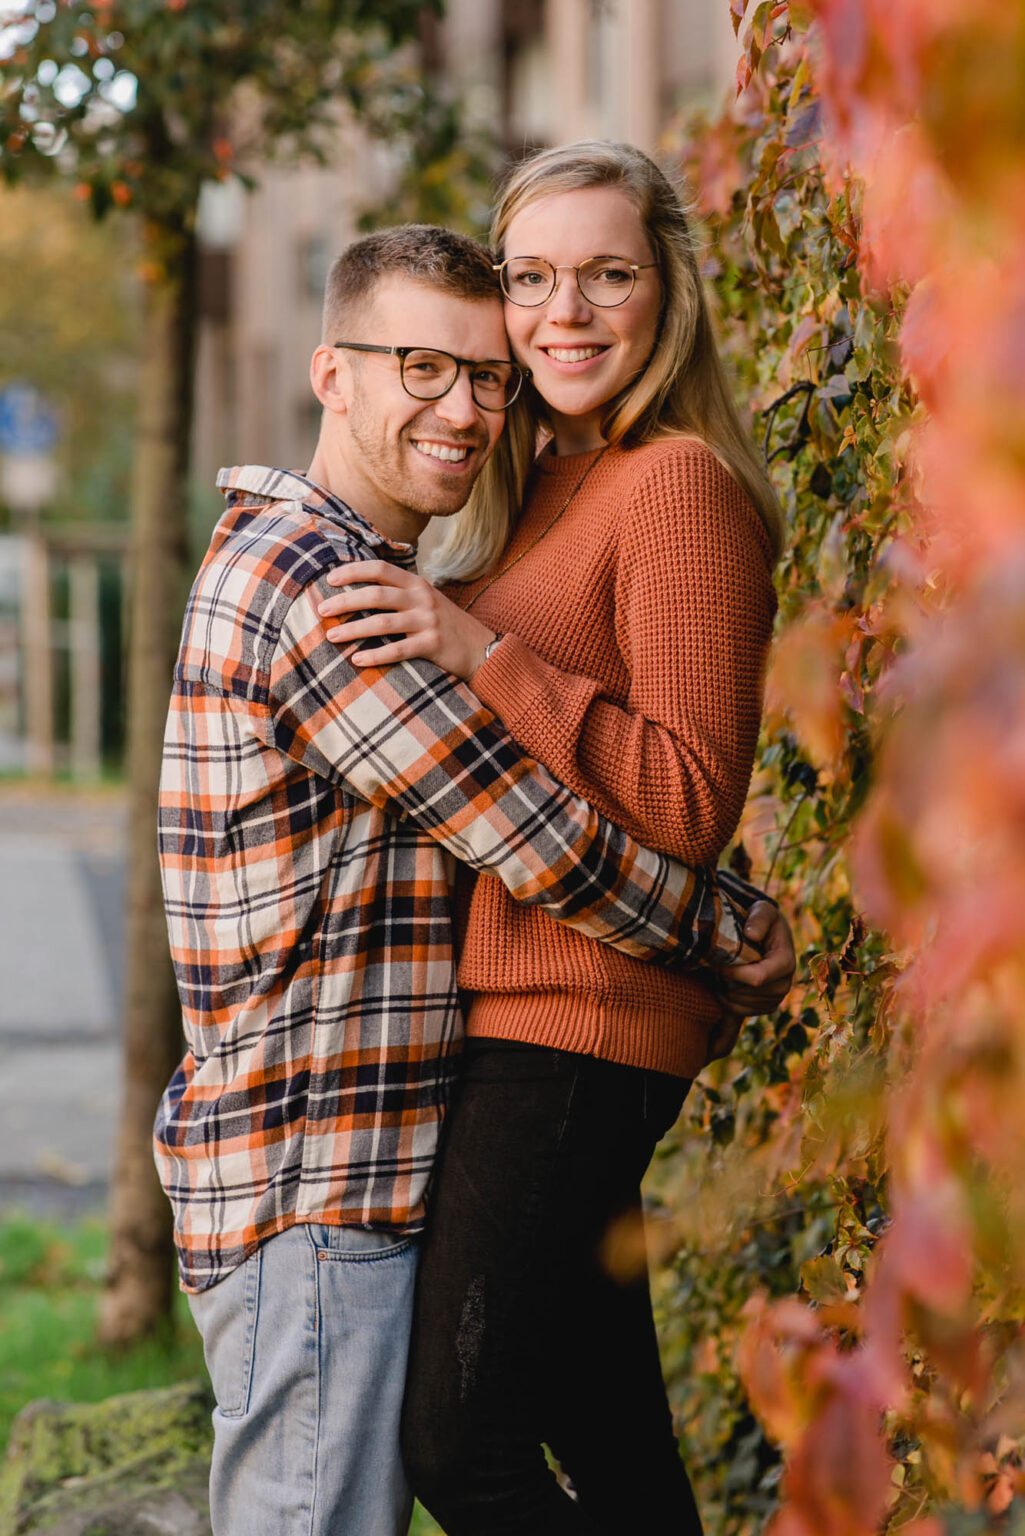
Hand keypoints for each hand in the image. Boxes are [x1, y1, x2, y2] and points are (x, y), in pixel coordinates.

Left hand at [317, 560, 496, 678]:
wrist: (480, 647)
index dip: (353, 572)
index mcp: (416, 583)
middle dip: (345, 601)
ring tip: (331, 636)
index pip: (380, 569)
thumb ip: (399, 593)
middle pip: (376, 594)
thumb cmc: (444, 624)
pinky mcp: (432, 645)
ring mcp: (428, 621)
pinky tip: (357, 660)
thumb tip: (357, 591)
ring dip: (353, 629)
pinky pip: (398, 650)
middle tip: (322, 610)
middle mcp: (422, 598)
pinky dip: (375, 655)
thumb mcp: (425, 600)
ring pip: (382, 623)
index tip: (330, 579)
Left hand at [705, 902, 796, 1062]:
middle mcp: (781, 986)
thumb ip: (760, 918)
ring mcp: (767, 1002)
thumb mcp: (762, 909)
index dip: (735, 972)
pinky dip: (719, 1041)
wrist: (757, 932)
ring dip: (723, 991)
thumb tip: (751, 935)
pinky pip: (735, 1028)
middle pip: (746, 995)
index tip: (719, 961)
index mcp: (785, 963)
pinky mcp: (751, 1009)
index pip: (759, 978)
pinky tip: (704, 1055)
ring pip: (738, 1007)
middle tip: (716, 962)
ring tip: (718, 971)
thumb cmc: (759, 918)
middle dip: (727, 980)